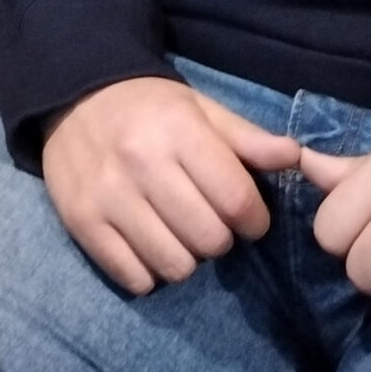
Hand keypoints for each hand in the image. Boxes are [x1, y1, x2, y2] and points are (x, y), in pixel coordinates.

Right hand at [42, 77, 300, 295]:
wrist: (74, 93)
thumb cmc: (150, 107)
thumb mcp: (200, 108)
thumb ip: (246, 137)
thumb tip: (295, 156)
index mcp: (178, 131)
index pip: (236, 200)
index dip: (255, 220)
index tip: (250, 218)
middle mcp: (141, 164)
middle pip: (208, 239)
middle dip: (220, 238)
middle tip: (209, 222)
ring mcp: (108, 196)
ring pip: (174, 266)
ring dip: (186, 258)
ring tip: (178, 233)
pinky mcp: (82, 223)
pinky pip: (134, 278)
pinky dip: (149, 270)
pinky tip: (149, 244)